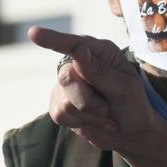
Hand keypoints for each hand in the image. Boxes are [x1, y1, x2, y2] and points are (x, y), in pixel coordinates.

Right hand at [28, 26, 157, 151]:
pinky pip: (60, 114)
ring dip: (89, 115)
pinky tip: (94, 121)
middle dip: (89, 100)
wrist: (131, 133)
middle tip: (108, 109)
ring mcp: (66, 84)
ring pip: (65, 101)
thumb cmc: (133, 105)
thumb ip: (99, 71)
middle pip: (67, 77)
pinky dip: (82, 123)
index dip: (53, 39)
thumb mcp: (124, 87)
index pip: (74, 44)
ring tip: (105, 115)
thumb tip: (78, 50)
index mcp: (100, 52)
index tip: (33, 33)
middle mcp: (79, 64)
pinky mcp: (58, 104)